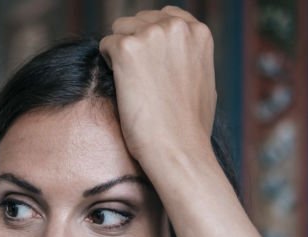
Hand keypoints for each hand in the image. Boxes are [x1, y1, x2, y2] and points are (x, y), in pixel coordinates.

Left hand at [99, 5, 216, 168]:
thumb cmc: (190, 126)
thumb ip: (189, 56)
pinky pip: (105, 45)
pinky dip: (107, 64)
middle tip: (138, 79)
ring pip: (120, 29)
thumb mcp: (203, 80)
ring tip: (131, 84)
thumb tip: (175, 54)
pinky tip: (122, 87)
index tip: (149, 63)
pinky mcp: (127, 49)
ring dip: (119, 53)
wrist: (178, 148)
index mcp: (198, 31)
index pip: (165, 16)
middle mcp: (176, 27)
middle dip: (134, 44)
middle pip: (139, 20)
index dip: (151, 38)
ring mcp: (152, 35)